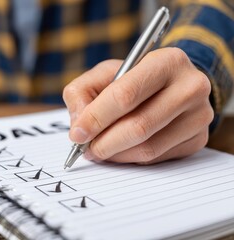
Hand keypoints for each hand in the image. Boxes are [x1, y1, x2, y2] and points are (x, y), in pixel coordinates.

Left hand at [63, 47, 213, 163]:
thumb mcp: (104, 74)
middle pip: (139, 126)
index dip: (96, 118)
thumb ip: (82, 93)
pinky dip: (131, 159)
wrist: (171, 85)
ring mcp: (199, 116)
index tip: (77, 134)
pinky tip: (120, 150)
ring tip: (99, 150)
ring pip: (148, 147)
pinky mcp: (198, 139)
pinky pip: (157, 158)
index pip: (125, 95)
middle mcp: (190, 87)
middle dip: (104, 142)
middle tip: (86, 149)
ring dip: (115, 155)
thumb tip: (79, 127)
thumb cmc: (132, 79)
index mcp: (166, 61)